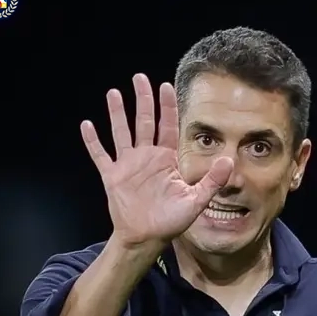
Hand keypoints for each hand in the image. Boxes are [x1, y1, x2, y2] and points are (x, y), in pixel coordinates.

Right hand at [81, 74, 233, 248]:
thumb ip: (212, 180)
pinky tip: (87, 125)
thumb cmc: (172, 221)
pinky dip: (93, 141)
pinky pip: (100, 155)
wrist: (147, 238)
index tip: (166, 86)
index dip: (167, 106)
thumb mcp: (197, 200)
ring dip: (117, 114)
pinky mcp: (112, 176)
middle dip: (143, 100)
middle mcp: (147, 157)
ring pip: (121, 132)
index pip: (168, 126)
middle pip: (145, 122)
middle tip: (140, 77)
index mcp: (167, 159)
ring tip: (115, 93)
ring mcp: (128, 165)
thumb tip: (229, 161)